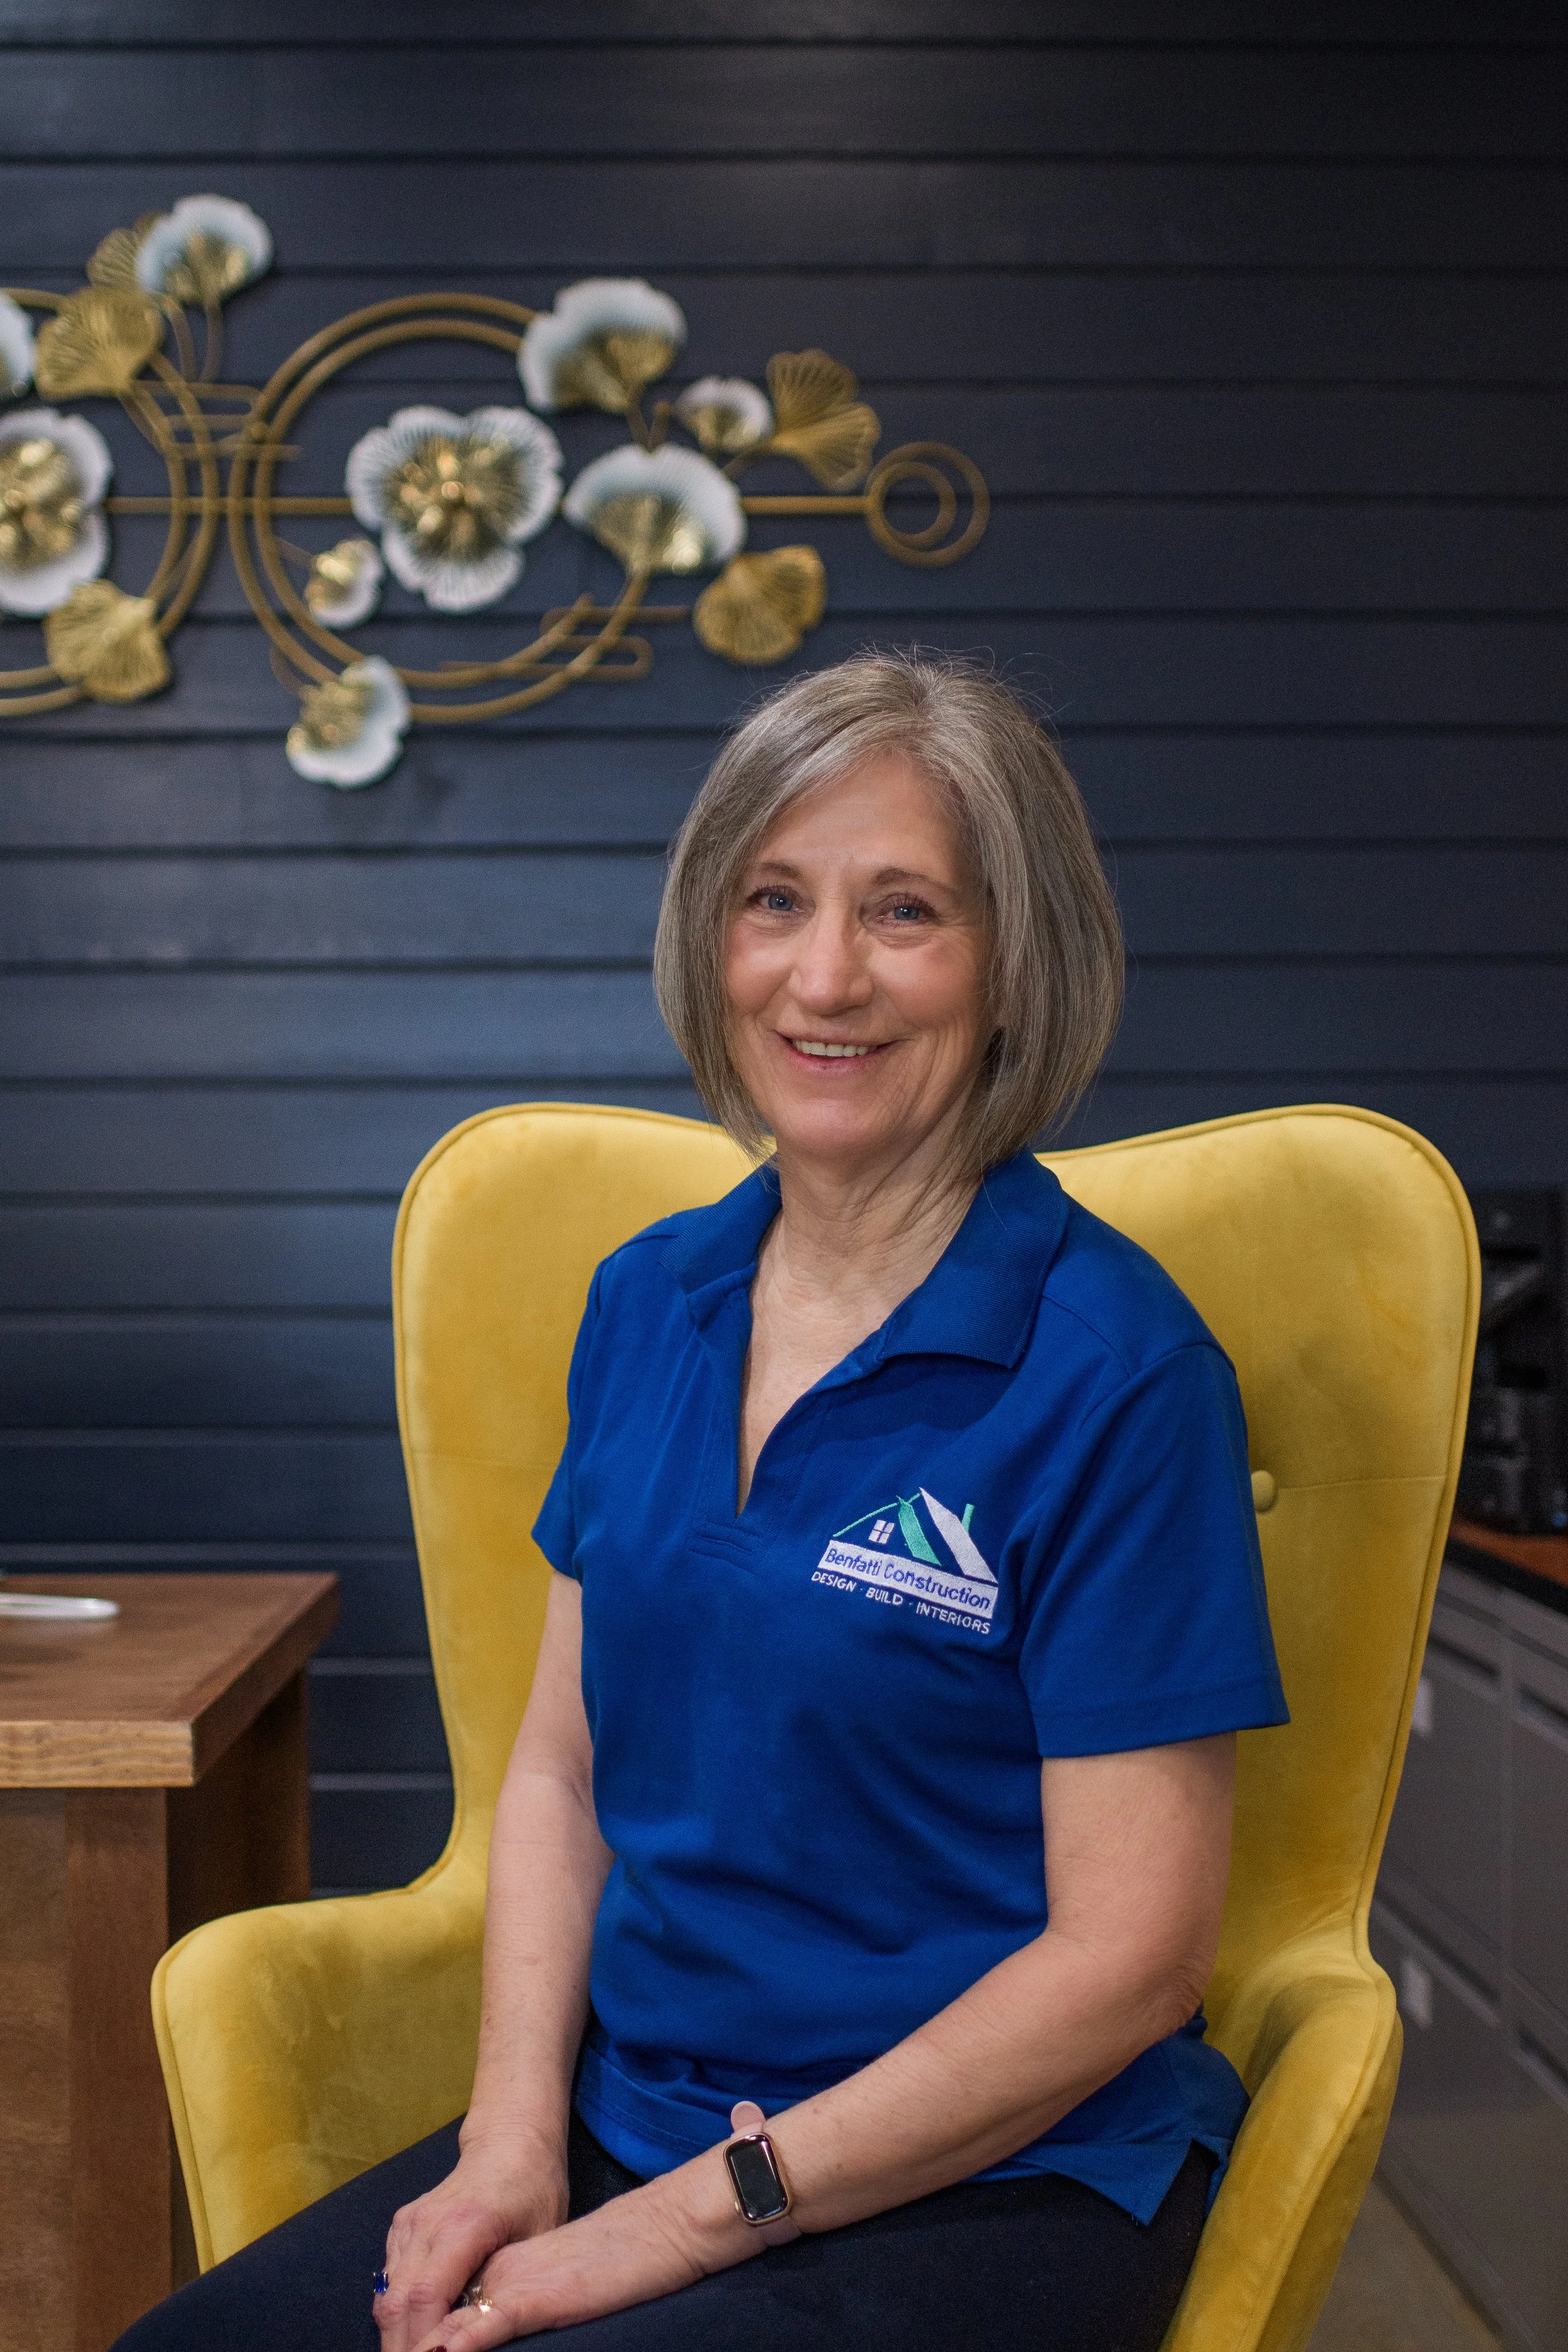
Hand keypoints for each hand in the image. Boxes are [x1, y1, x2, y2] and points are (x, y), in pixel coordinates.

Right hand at [373, 2129, 567, 2351]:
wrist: (509, 2142)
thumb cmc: (534, 2189)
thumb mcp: (538, 2238)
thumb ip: (508, 2287)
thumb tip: (485, 2335)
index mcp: (463, 2226)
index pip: (426, 2298)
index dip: (422, 2343)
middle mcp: (427, 2224)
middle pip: (395, 2304)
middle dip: (399, 2349)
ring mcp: (409, 2222)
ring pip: (386, 2295)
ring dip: (394, 2335)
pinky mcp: (403, 2225)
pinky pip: (388, 2278)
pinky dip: (395, 2310)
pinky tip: (412, 2333)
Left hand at [405, 2102, 782, 2349]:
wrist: (657, 2227)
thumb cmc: (609, 2259)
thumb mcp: (546, 2279)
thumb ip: (504, 2299)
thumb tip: (466, 2327)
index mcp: (487, 2257)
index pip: (421, 2300)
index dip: (399, 2334)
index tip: (390, 2348)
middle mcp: (487, 2264)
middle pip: (414, 2313)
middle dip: (396, 2345)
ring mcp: (505, 2278)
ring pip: (434, 2325)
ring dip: (412, 2348)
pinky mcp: (529, 2296)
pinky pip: (474, 2330)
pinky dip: (449, 2348)